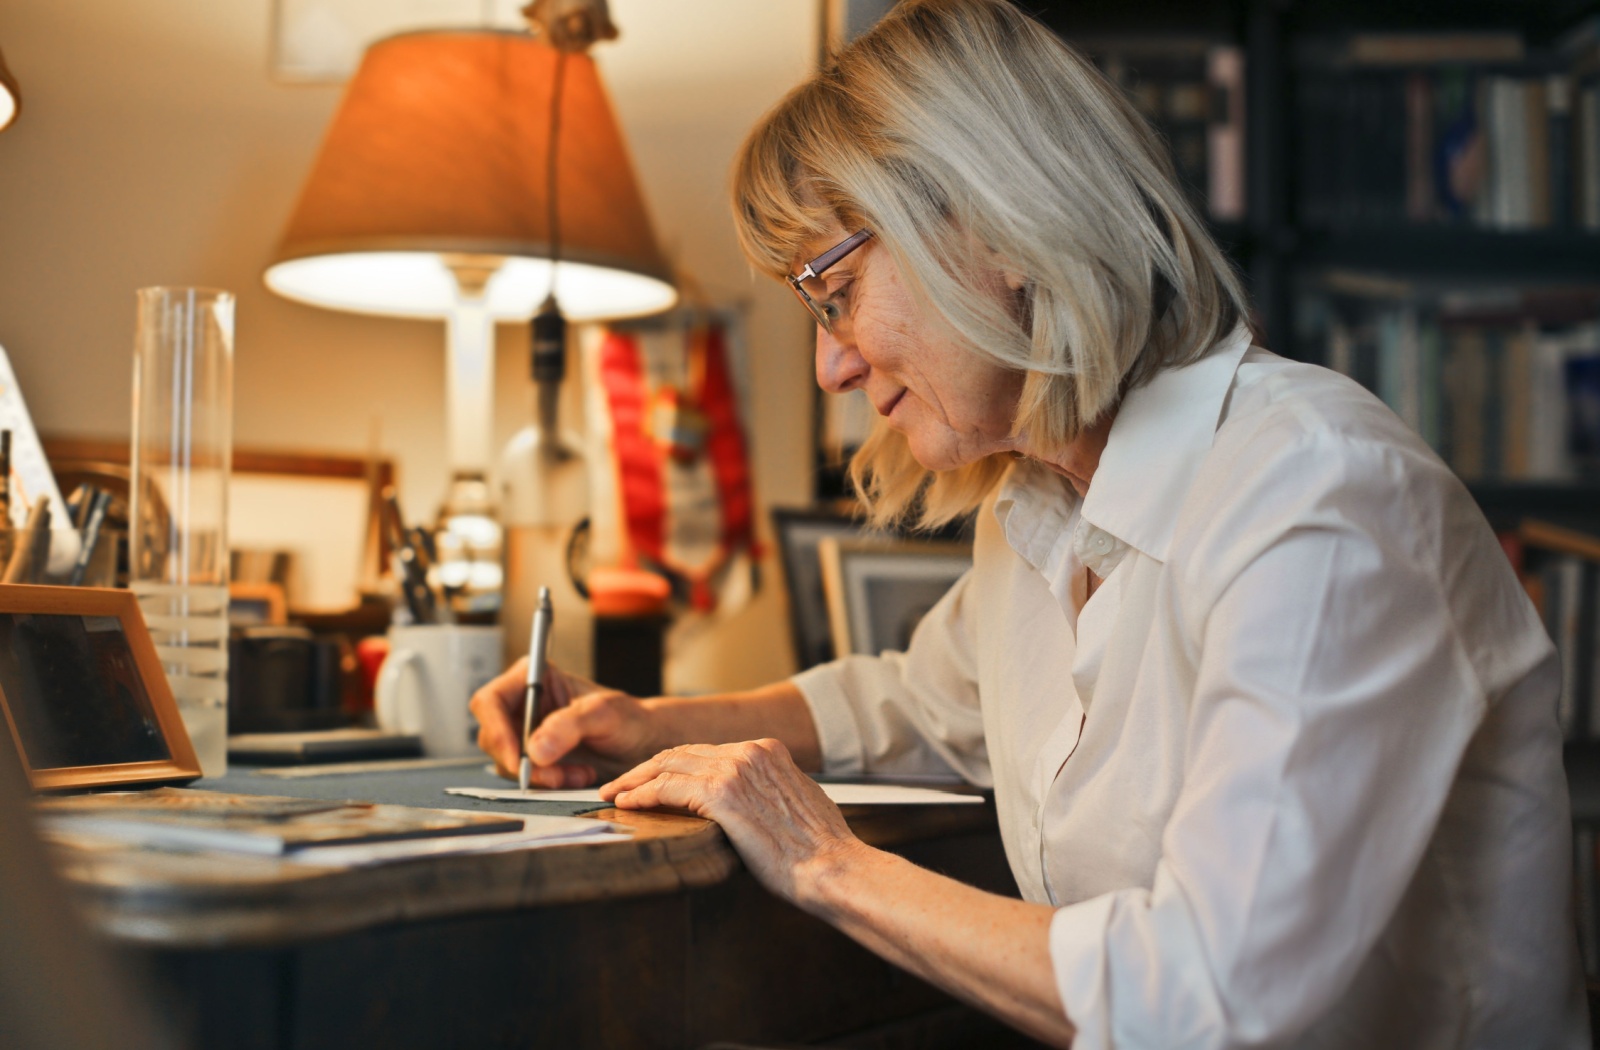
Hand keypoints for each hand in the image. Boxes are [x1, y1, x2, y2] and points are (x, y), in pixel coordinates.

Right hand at [469, 660, 658, 786]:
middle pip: (492, 735)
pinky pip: (524, 776)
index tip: (518, 760)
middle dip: (521, 761)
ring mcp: (525, 731)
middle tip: (555, 776)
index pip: (490, 700)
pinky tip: (577, 776)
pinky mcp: (532, 757)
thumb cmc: (628, 719)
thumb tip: (534, 750)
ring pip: (506, 760)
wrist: (641, 745)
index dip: (496, 730)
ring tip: (579, 774)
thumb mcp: (604, 714)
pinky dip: (547, 782)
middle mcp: (523, 703)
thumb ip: (569, 725)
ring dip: (539, 775)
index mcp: (534, 677)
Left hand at [599, 739, 863, 903]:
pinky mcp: (721, 792)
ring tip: (614, 792)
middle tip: (620, 783)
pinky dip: (642, 794)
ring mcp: (735, 768)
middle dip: (646, 767)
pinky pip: (667, 788)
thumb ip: (771, 789)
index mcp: (768, 749)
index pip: (706, 750)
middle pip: (682, 751)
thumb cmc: (818, 849)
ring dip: (635, 779)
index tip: (652, 778)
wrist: (831, 866)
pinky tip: (626, 803)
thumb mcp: (798, 801)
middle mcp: (750, 750)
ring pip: (668, 764)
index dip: (673, 764)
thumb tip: (752, 801)